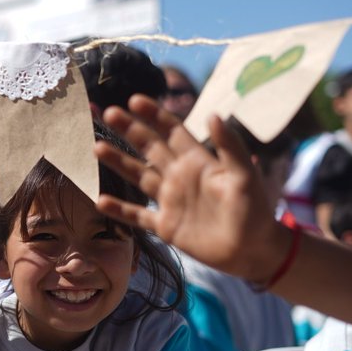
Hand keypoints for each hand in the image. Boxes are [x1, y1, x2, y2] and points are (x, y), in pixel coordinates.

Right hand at [96, 97, 289, 283]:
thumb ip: (230, 146)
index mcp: (198, 162)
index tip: (135, 100)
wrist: (253, 250)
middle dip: (129, 129)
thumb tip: (213, 114)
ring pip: (138, 176)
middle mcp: (179, 177)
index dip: (154, 115)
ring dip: (118, 162)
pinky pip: (137, 216)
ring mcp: (170, 201)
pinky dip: (119, 209)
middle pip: (149, 148)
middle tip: (108, 113)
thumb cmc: (255, 211)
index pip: (172, 132)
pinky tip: (100, 200)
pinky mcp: (165, 226)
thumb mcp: (245, 176)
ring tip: (96, 147)